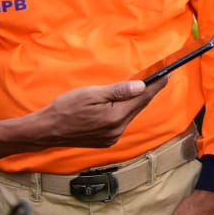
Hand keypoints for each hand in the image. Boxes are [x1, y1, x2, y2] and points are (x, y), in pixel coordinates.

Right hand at [0, 78, 168, 168]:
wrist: (46, 131)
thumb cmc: (65, 108)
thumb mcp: (91, 94)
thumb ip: (118, 91)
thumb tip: (142, 86)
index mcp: (115, 117)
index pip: (142, 98)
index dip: (156, 85)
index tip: (167, 73)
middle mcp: (117, 130)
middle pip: (139, 107)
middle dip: (150, 92)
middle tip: (161, 77)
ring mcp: (112, 137)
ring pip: (131, 115)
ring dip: (137, 102)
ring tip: (146, 87)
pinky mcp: (106, 141)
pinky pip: (122, 122)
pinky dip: (126, 111)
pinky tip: (126, 103)